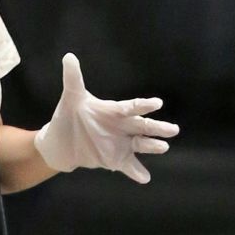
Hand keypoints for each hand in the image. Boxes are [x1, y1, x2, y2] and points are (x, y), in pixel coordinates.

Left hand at [33, 52, 178, 183]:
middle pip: (143, 126)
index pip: (132, 107)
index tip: (157, 104)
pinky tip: (145, 178)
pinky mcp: (115, 159)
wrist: (60, 143)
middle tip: (173, 130)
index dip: (143, 105)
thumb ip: (73, 79)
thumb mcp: (71, 98)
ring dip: (153, 146)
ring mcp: (121, 143)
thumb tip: (68, 56)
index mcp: (114, 110)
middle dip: (157, 128)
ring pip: (141, 145)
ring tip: (164, 147)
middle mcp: (122, 126)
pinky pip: (129, 166)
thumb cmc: (69, 116)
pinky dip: (136, 172)